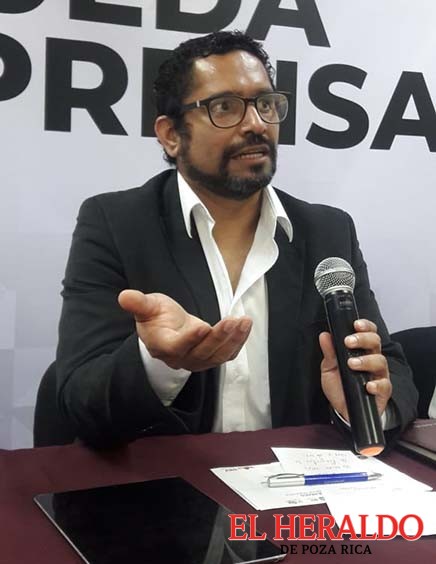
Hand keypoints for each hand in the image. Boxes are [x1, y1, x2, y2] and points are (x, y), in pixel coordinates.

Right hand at [118, 289, 251, 371]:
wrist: (166, 330)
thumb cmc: (156, 317)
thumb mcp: (147, 307)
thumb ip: (138, 303)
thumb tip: (124, 296)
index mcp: (163, 346)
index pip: (177, 347)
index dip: (189, 339)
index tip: (203, 327)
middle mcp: (181, 358)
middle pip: (202, 353)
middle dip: (218, 338)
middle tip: (232, 321)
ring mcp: (198, 360)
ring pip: (217, 356)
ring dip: (232, 340)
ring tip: (244, 321)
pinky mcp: (212, 358)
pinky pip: (227, 354)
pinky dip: (238, 342)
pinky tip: (245, 325)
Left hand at [319, 319, 391, 420]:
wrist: (343, 411)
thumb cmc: (339, 386)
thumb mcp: (329, 368)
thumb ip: (329, 352)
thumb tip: (325, 335)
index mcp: (361, 351)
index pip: (368, 333)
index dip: (365, 326)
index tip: (355, 325)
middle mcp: (372, 360)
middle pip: (376, 343)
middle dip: (363, 339)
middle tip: (349, 342)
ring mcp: (379, 375)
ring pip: (380, 361)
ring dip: (366, 360)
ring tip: (352, 364)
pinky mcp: (382, 391)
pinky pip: (384, 385)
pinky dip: (376, 384)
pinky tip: (367, 386)